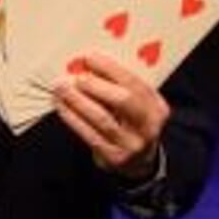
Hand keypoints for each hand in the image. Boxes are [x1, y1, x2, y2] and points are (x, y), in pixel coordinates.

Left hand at [52, 51, 168, 180]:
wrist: (137, 161)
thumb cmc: (131, 122)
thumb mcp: (137, 104)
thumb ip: (120, 86)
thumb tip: (87, 64)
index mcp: (157, 107)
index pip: (136, 83)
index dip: (111, 69)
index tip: (90, 57)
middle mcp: (149, 126)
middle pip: (124, 101)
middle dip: (96, 85)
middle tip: (76, 76)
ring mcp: (132, 144)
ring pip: (102, 119)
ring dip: (78, 101)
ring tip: (61, 88)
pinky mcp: (113, 157)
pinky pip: (89, 134)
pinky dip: (72, 118)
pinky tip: (61, 105)